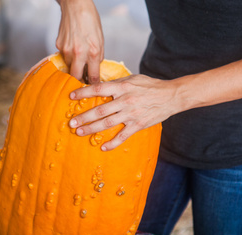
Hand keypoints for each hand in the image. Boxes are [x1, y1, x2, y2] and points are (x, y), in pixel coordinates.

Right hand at [56, 0, 103, 83]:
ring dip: (73, 67)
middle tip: (81, 83)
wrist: (76, 5)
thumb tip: (93, 70)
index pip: (93, 77)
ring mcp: (67, 50)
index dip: (93, 85)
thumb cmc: (90, 21)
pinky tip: (72, 47)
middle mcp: (79, 53)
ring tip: (77, 59)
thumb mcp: (100, 40)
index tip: (92, 88)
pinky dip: (68, 56)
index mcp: (93, 52)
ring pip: (69, 67)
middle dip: (78, 81)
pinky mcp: (59, 46)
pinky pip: (63, 57)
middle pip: (76, 77)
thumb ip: (97, 57)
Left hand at [68, 75, 184, 149]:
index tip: (71, 96)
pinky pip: (123, 136)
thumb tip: (100, 86)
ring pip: (107, 123)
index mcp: (122, 87)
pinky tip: (103, 147)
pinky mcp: (138, 125)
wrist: (171, 96)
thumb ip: (116, 84)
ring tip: (80, 132)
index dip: (83, 92)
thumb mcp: (132, 79)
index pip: (98, 89)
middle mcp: (125, 101)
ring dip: (92, 129)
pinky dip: (113, 143)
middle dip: (84, 117)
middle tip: (71, 123)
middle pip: (100, 110)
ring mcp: (131, 114)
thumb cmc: (150, 86)